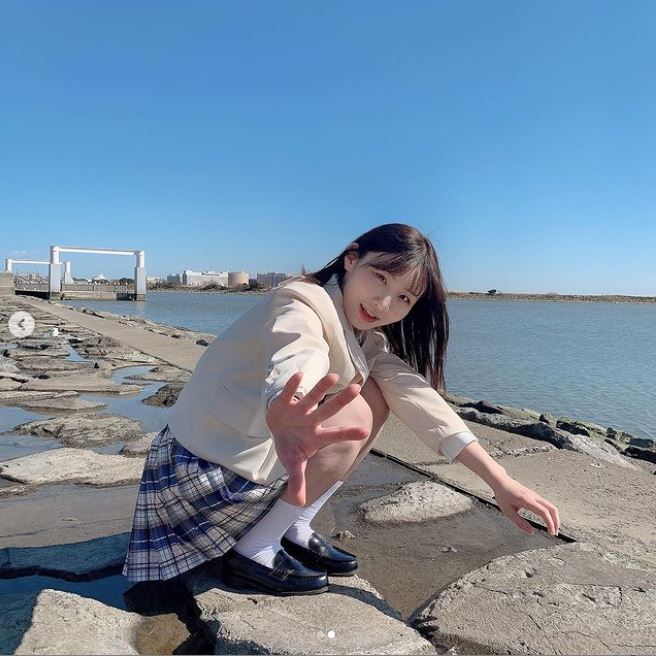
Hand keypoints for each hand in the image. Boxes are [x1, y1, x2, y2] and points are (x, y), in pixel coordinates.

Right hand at [266, 371, 368, 505]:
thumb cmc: (291, 446)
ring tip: (333, 375)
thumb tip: (299, 502)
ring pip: (312, 397)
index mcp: (316, 436)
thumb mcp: (294, 465)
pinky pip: (289, 393)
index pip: (335, 435)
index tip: (366, 431)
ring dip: (321, 387)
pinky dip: (293, 385)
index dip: (348, 433)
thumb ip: (298, 480)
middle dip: (341, 400)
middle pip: (328, 410)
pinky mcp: (284, 404)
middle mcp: (311, 421)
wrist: (276, 430)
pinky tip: (300, 374)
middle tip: (357, 388)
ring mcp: (299, 411)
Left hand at [491, 476, 560, 535]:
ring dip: (554, 517)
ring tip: (552, 528)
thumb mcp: (508, 512)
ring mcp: (535, 495)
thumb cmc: (503, 495)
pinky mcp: (534, 495)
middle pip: (552, 508)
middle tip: (554, 533)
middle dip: (556, 521)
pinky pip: (546, 504)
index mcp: (526, 500)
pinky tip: (547, 519)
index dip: (550, 523)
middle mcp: (533, 496)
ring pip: (550, 506)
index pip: (544, 512)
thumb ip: (519, 523)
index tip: (551, 532)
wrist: (501, 481)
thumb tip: (530, 532)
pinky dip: (550, 513)